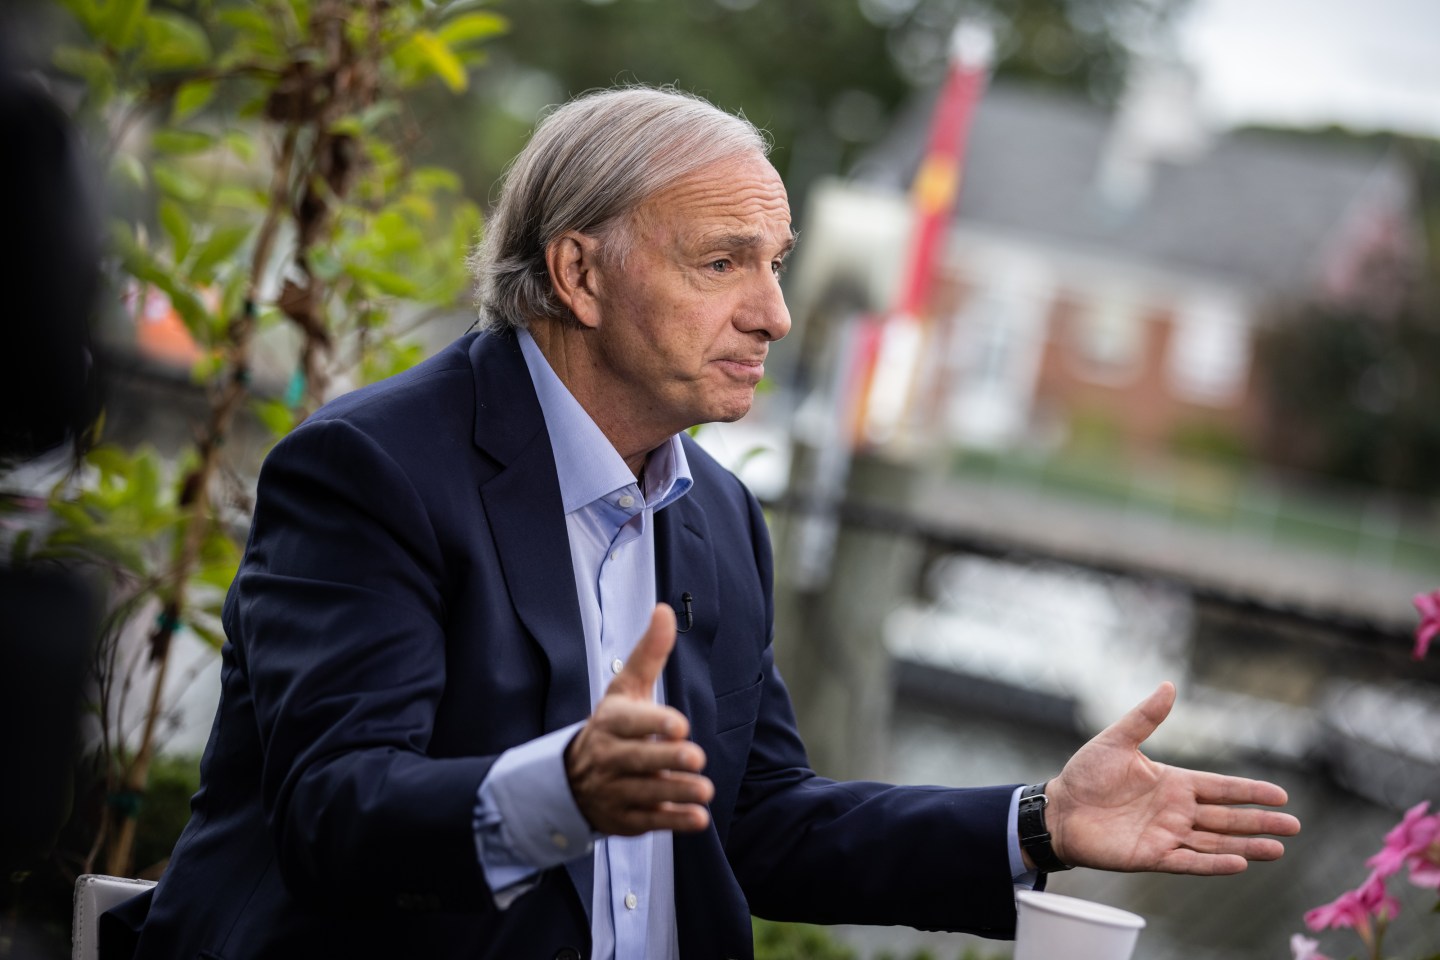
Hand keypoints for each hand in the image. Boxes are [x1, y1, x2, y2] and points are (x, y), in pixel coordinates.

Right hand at [565, 604, 713, 835]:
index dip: (653, 724)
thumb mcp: (625, 689)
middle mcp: (609, 757)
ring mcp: (614, 790)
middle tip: (697, 757)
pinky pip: (649, 821)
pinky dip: (672, 822)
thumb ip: (649, 653)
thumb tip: (665, 610)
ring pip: (646, 793)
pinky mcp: (624, 818)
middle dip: (668, 759)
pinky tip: (697, 819)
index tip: (680, 724)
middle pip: (638, 759)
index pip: (630, 723)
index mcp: (611, 722)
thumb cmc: (612, 725)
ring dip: (676, 792)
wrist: (571, 778)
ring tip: (705, 790)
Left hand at [1041, 681, 1300, 874]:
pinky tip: (1239, 864)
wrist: (1058, 809)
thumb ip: (1145, 717)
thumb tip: (1169, 685)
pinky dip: (1214, 864)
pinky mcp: (1153, 856)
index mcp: (1173, 783)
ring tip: (1278, 850)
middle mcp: (1176, 811)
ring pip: (1216, 842)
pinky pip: (1189, 861)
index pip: (1220, 787)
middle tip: (1294, 826)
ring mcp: (1167, 835)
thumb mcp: (1116, 740)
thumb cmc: (1085, 774)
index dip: (1249, 791)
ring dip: (1247, 847)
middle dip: (1260, 822)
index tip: (1281, 795)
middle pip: (1227, 817)